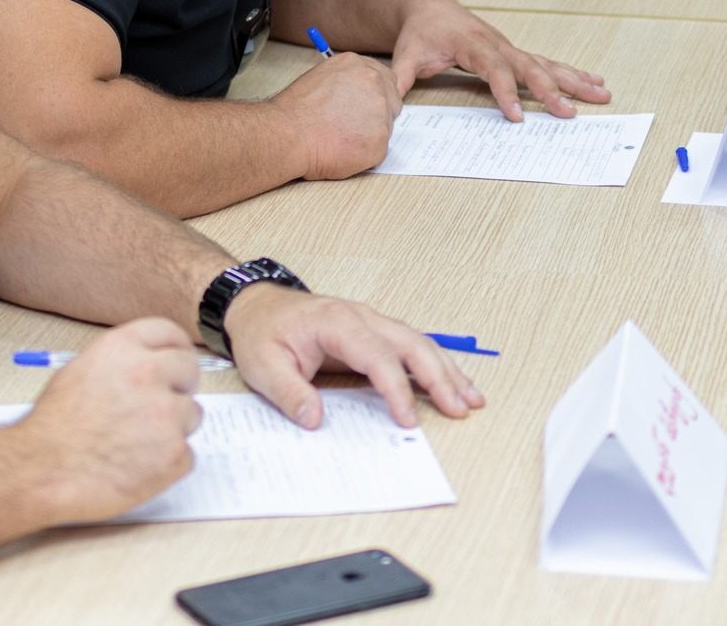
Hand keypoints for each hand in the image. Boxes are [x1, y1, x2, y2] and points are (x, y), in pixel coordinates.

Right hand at [14, 318, 201, 523]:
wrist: (42, 471)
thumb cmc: (53, 429)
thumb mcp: (80, 372)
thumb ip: (119, 363)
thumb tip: (148, 367)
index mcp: (122, 348)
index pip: (169, 333)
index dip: (175, 350)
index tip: (177, 363)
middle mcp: (148, 373)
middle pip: (188, 370)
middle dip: (179, 387)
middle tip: (161, 407)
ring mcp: (165, 414)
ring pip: (191, 415)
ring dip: (172, 429)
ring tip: (135, 444)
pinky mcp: (174, 453)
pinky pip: (186, 454)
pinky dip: (168, 463)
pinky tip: (137, 467)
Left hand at [223, 283, 483, 428]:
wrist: (255, 306)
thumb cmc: (261, 332)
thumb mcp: (263, 366)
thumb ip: (289, 393)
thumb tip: (315, 420)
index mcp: (336, 322)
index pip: (377, 356)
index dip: (396, 389)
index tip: (408, 420)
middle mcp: (361, 317)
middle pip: (411, 343)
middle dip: (439, 377)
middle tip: (460, 408)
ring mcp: (370, 322)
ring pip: (419, 342)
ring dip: (446, 370)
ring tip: (471, 398)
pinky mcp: (373, 333)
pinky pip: (410, 347)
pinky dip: (435, 365)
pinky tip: (452, 384)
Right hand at [269, 51, 401, 179]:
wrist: (288, 134)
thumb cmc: (296, 112)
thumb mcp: (322, 79)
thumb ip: (346, 82)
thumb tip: (356, 96)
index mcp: (358, 65)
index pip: (384, 79)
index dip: (374, 96)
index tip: (362, 108)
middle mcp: (374, 81)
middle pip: (392, 100)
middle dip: (377, 115)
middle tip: (351, 127)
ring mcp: (381, 110)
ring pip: (385, 127)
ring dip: (368, 135)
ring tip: (340, 139)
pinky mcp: (381, 138)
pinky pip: (378, 150)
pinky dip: (363, 155)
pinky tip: (342, 151)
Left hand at [389, 0, 608, 120]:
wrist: (427, 8)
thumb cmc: (419, 34)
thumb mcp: (405, 56)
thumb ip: (399, 80)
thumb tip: (391, 106)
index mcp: (471, 45)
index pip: (493, 70)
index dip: (505, 93)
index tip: (518, 117)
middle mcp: (497, 44)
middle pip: (528, 68)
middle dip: (550, 91)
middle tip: (569, 113)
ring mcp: (509, 47)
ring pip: (546, 64)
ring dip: (574, 80)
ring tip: (601, 94)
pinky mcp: (515, 52)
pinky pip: (547, 62)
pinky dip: (571, 72)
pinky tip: (593, 81)